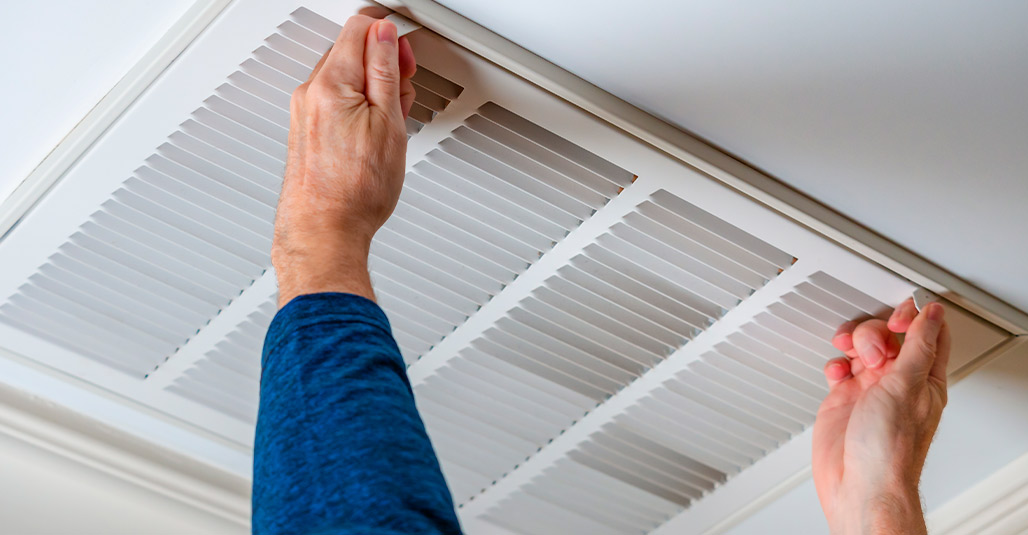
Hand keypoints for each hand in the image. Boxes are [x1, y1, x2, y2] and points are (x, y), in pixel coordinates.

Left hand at [272, 15, 416, 306]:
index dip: (390, 35)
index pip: (359, 28)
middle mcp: (310, 93)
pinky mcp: (305, 132)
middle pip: (350, 51)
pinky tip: (373, 134)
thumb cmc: (355, 192)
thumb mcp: (388, 123)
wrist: (325, 233)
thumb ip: (385, 70)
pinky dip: (357, 108)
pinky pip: (334, 102)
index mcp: (331, 83)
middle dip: (383, 63)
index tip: (406, 54)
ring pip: (344, 78)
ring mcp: (304, 113)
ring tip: (391, 121)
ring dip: (372, 88)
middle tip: (404, 92)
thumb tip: (384, 34)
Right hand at [813, 299, 949, 534]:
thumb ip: (918, 346)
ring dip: (853, 344)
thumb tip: (931, 315)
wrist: (858, 484)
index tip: (897, 319)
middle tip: (872, 353)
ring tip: (853, 360)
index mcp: (924, 378)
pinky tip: (838, 374)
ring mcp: (870, 389)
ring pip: (860, 347)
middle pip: (888, 335)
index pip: (927, 334)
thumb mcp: (907, 386)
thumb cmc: (889, 449)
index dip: (913, 317)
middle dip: (875, 333)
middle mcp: (897, 381)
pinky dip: (835, 364)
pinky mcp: (844, 398)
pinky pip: (838, 367)